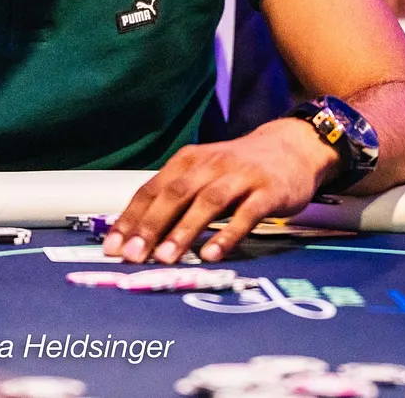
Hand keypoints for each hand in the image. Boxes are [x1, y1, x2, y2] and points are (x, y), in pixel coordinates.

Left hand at [100, 119, 339, 264]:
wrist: (291, 147)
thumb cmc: (238, 168)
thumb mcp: (203, 174)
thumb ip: (176, 199)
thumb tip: (139, 235)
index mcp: (187, 161)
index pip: (151, 190)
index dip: (130, 219)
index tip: (112, 248)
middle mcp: (210, 165)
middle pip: (174, 195)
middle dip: (150, 226)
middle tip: (132, 256)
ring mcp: (240, 176)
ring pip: (207, 203)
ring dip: (184, 231)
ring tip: (166, 258)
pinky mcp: (267, 190)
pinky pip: (246, 213)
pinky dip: (227, 234)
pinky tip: (211, 254)